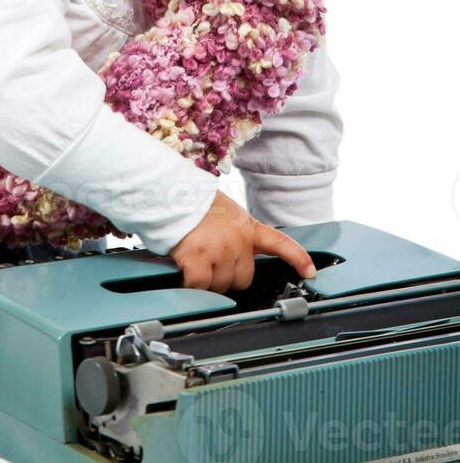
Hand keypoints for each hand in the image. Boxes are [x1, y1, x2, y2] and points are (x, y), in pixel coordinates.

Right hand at [168, 189, 317, 293]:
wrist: (172, 196)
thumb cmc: (195, 206)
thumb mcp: (227, 215)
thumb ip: (237, 236)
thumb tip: (236, 261)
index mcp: (247, 227)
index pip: (280, 243)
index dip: (298, 258)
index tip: (310, 272)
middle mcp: (238, 240)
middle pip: (243, 278)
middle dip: (227, 275)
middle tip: (210, 258)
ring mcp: (220, 251)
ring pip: (221, 286)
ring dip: (207, 279)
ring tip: (195, 256)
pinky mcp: (199, 260)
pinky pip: (200, 287)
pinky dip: (190, 283)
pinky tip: (185, 268)